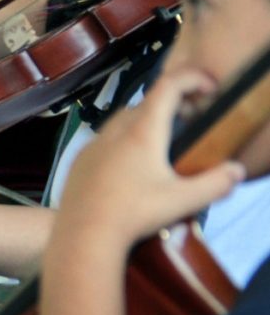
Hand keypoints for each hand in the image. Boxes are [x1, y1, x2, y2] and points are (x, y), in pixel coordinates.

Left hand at [56, 67, 245, 249]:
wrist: (83, 235)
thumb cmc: (134, 215)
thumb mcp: (181, 201)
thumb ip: (214, 185)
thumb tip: (236, 171)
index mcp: (143, 132)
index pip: (169, 87)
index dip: (192, 79)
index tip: (208, 87)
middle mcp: (116, 131)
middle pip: (146, 103)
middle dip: (170, 104)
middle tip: (189, 119)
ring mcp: (94, 144)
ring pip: (121, 120)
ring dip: (143, 122)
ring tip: (160, 143)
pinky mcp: (79, 160)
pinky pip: (103, 141)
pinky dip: (121, 142)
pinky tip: (128, 166)